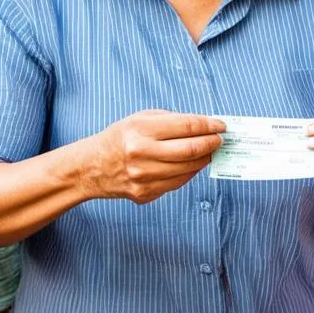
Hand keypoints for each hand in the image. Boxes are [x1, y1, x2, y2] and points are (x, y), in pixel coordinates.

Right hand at [90, 111, 224, 204]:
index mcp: (141, 130)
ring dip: (204, 159)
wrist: (92, 167)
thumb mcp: (141, 118)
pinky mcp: (145, 194)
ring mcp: (144, 177)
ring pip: (187, 169)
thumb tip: (205, 126)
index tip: (221, 126)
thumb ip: (172, 120)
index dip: (209, 126)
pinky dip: (191, 172)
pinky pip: (178, 183)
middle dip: (211, 143)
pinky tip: (195, 164)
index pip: (186, 127)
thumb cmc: (120, 137)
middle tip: (220, 140)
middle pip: (190, 150)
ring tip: (210, 151)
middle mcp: (142, 154)